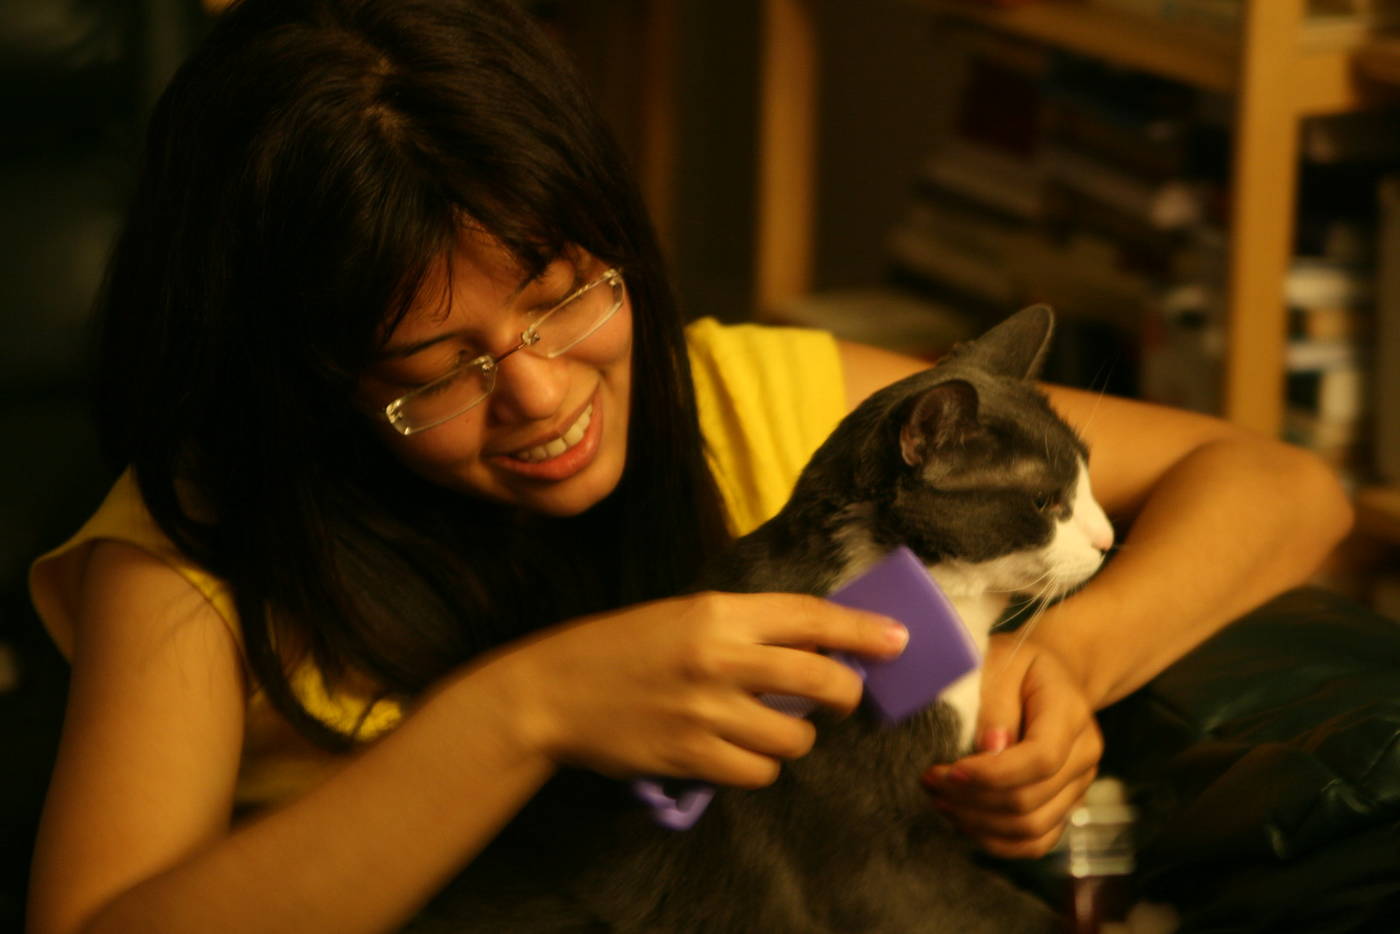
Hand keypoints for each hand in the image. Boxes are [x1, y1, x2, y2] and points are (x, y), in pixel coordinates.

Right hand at [490, 591, 908, 788]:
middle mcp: (718, 658)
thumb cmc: (621, 647)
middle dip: (847, 693)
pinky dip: (758, 766)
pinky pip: (758, 772)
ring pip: (794, 738)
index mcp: (717, 612)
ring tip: (765, 728)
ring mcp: (704, 710)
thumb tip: (813, 646)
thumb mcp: (682, 616)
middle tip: (846, 697)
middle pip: (820, 679)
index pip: (809, 617)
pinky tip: (735, 751)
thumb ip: (743, 629)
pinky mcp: (689, 756)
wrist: (552, 690)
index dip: (861, 631)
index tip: (898, 640)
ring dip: (794, 738)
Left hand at [921, 633, 1101, 858]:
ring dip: (978, 822)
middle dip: (971, 798)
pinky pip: (1036, 842)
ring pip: (1031, 829)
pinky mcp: (1064, 806)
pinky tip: (963, 820)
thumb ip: (997, 700)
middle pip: (1030, 801)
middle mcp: (1083, 757)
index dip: (992, 773)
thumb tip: (989, 748)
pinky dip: (997, 841)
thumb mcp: (1004, 659)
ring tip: (939, 800)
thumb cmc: (1021, 663)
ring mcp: (1077, 787)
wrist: (1052, 674)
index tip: (948, 769)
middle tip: (930, 781)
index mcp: (1071, 715)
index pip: (1040, 759)